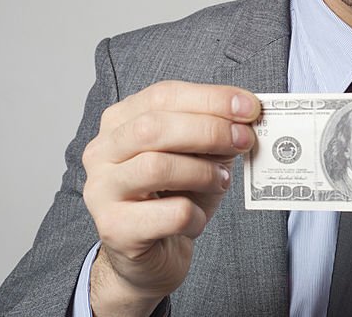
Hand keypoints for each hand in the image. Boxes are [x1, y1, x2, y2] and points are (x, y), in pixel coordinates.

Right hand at [81, 80, 260, 315]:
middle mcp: (102, 152)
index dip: (210, 98)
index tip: (249, 107)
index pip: (163, 95)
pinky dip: (195, 215)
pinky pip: (168, 214)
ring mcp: (102, 191)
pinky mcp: (114, 229)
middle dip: (209, 130)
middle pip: (154, 127)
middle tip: (244, 140)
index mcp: (120, 122)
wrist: (151, 256)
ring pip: (156, 167)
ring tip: (221, 181)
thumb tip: (247, 115)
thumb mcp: (198, 156)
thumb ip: (215, 132)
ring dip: (202, 172)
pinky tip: (197, 218)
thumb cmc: (174, 197)